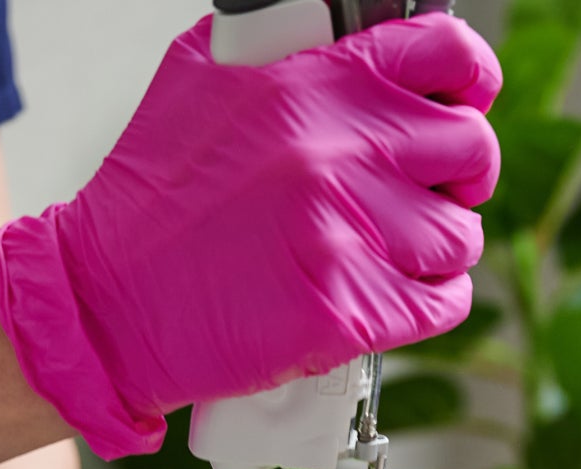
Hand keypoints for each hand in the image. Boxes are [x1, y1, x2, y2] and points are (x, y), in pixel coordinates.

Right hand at [0, 12, 501, 458]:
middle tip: (424, 200)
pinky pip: (442, 304)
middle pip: (470, 151)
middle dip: (457, 179)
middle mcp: (339, 150)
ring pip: (459, 237)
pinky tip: (391, 300)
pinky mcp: (348, 309)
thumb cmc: (154, 204)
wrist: (109, 302)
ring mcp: (347, 233)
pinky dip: (429, 305)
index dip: (470, 81)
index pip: (446, 55)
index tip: (465, 105)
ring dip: (437, 252)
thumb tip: (348, 46)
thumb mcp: (205, 82)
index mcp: (313, 84)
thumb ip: (288, 57)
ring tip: (389, 259)